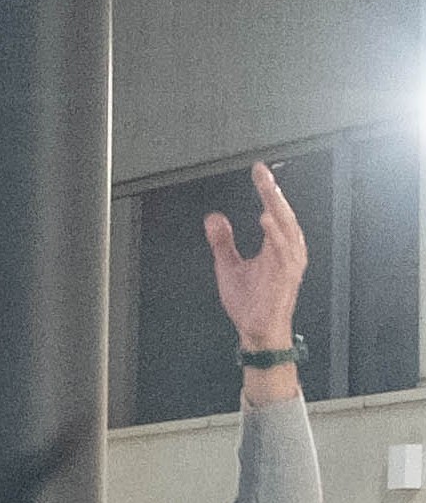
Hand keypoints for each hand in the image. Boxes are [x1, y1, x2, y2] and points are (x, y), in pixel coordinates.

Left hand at [214, 161, 311, 366]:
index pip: (273, 210)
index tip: (258, 171)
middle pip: (282, 213)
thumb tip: (213, 218)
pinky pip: (282, 250)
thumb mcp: (228, 266)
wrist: (257, 331)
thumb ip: (222, 241)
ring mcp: (289, 262)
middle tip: (261, 172)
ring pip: (287, 227)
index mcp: (276, 246)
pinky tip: (266, 219)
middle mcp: (287, 250)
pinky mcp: (286, 275)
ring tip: (266, 188)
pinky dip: (275, 234)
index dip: (266, 190)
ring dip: (277, 206)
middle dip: (273, 191)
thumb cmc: (250, 302)